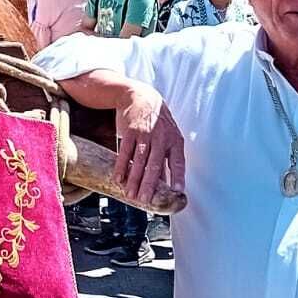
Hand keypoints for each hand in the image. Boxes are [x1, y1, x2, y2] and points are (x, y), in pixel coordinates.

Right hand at [113, 82, 185, 209]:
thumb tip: (168, 184)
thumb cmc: (158, 124)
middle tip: (145, 200)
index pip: (178, 162)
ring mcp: (145, 134)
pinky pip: (125, 151)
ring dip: (134, 179)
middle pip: (155, 164)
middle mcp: (161, 138)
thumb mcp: (169, 138)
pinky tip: (118, 178)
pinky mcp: (130, 131)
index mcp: (175, 141)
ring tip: (131, 194)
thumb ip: (168, 160)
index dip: (178, 177)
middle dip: (149, 184)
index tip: (178, 192)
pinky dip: (121, 166)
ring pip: (139, 160)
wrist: (141, 97)